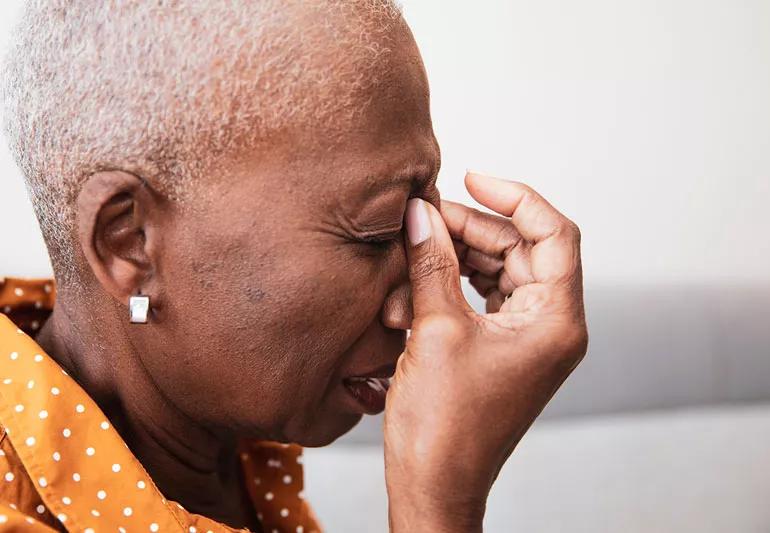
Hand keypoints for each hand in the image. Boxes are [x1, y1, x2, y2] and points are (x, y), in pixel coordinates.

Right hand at [384, 171, 587, 532]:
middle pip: (521, 249)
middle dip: (472, 227)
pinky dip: (453, 281)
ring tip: (415, 248)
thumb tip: (419, 212)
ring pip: (499, 270)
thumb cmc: (443, 427)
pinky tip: (419, 279)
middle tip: (424, 214)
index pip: (553, 234)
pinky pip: (484, 295)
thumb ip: (431, 262)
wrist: (434, 485)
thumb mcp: (434, 330)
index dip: (515, 197)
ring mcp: (527, 338)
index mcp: (556, 321)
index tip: (472, 177)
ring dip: (457, 255)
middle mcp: (551, 326)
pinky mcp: (501, 347)